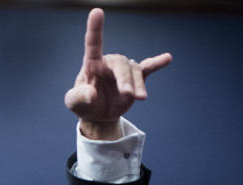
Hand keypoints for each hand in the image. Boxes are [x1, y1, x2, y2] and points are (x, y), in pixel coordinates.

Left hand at [64, 8, 171, 139]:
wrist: (99, 115)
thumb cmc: (84, 104)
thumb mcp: (74, 103)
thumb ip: (79, 97)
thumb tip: (92, 94)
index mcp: (92, 63)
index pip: (93, 42)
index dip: (95, 28)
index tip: (97, 12)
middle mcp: (109, 62)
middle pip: (121, 64)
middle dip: (125, 79)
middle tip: (128, 94)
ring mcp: (124, 70)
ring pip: (135, 71)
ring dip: (138, 84)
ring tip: (141, 98)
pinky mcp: (135, 79)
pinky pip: (148, 68)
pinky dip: (157, 63)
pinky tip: (168, 58)